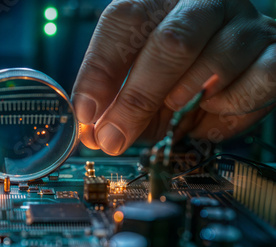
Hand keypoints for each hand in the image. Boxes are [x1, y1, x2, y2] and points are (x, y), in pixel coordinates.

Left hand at [73, 0, 275, 154]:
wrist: (233, 58)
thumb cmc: (176, 69)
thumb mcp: (137, 78)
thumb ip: (114, 100)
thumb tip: (95, 134)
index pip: (124, 21)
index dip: (100, 70)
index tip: (86, 113)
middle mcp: (203, 1)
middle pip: (171, 43)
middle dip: (137, 100)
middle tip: (114, 137)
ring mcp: (244, 22)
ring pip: (214, 63)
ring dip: (185, 102)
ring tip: (174, 110)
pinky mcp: (275, 49)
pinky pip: (255, 83)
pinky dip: (228, 108)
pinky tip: (212, 106)